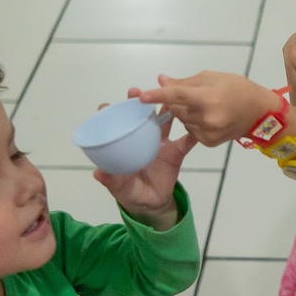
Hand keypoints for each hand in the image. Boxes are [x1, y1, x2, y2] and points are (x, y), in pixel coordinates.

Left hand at [92, 105, 196, 228]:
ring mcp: (161, 143)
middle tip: (136, 92)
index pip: (116, 123)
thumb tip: (98, 174)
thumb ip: (111, 180)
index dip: (110, 112)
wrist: (152, 203)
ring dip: (168, 109)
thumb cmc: (131, 191)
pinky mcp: (176, 153)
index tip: (105, 106)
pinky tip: (197, 126)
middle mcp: (143, 138)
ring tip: (170, 97)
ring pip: (165, 121)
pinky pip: (186, 143)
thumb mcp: (119, 187)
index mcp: (127, 144)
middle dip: (140, 101)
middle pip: (141, 115)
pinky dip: (192, 135)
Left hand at [132, 72, 273, 146]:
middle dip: (172, 101)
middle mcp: (207, 118)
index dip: (157, 95)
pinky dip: (192, 122)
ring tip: (200, 105)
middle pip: (176, 109)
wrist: (260, 113)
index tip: (140, 96)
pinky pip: (190, 130)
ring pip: (182, 120)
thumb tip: (162, 81)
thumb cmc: (238, 89)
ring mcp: (207, 133)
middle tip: (180, 94)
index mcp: (208, 98)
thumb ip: (185, 82)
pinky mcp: (208, 142)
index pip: (177, 95)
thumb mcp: (212, 78)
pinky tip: (206, 117)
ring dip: (183, 112)